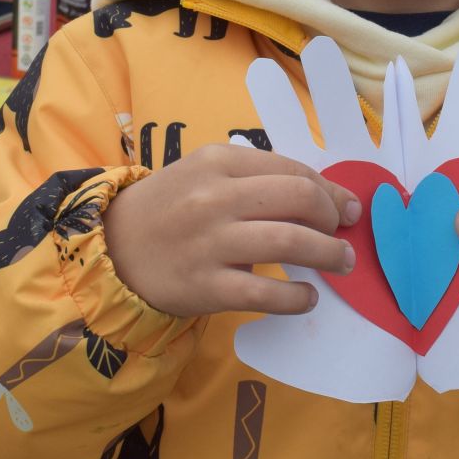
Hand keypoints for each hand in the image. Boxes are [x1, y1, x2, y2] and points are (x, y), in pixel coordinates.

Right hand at [103, 143, 361, 317]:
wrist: (112, 249)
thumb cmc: (168, 208)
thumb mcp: (204, 174)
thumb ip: (255, 177)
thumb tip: (321, 197)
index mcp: (219, 160)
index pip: (292, 170)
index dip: (330, 190)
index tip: (346, 206)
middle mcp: (215, 197)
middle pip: (298, 199)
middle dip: (333, 217)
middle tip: (344, 234)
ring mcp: (209, 242)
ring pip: (289, 242)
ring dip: (328, 254)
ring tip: (342, 263)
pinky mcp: (205, 286)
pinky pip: (265, 293)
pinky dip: (296, 297)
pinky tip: (307, 298)